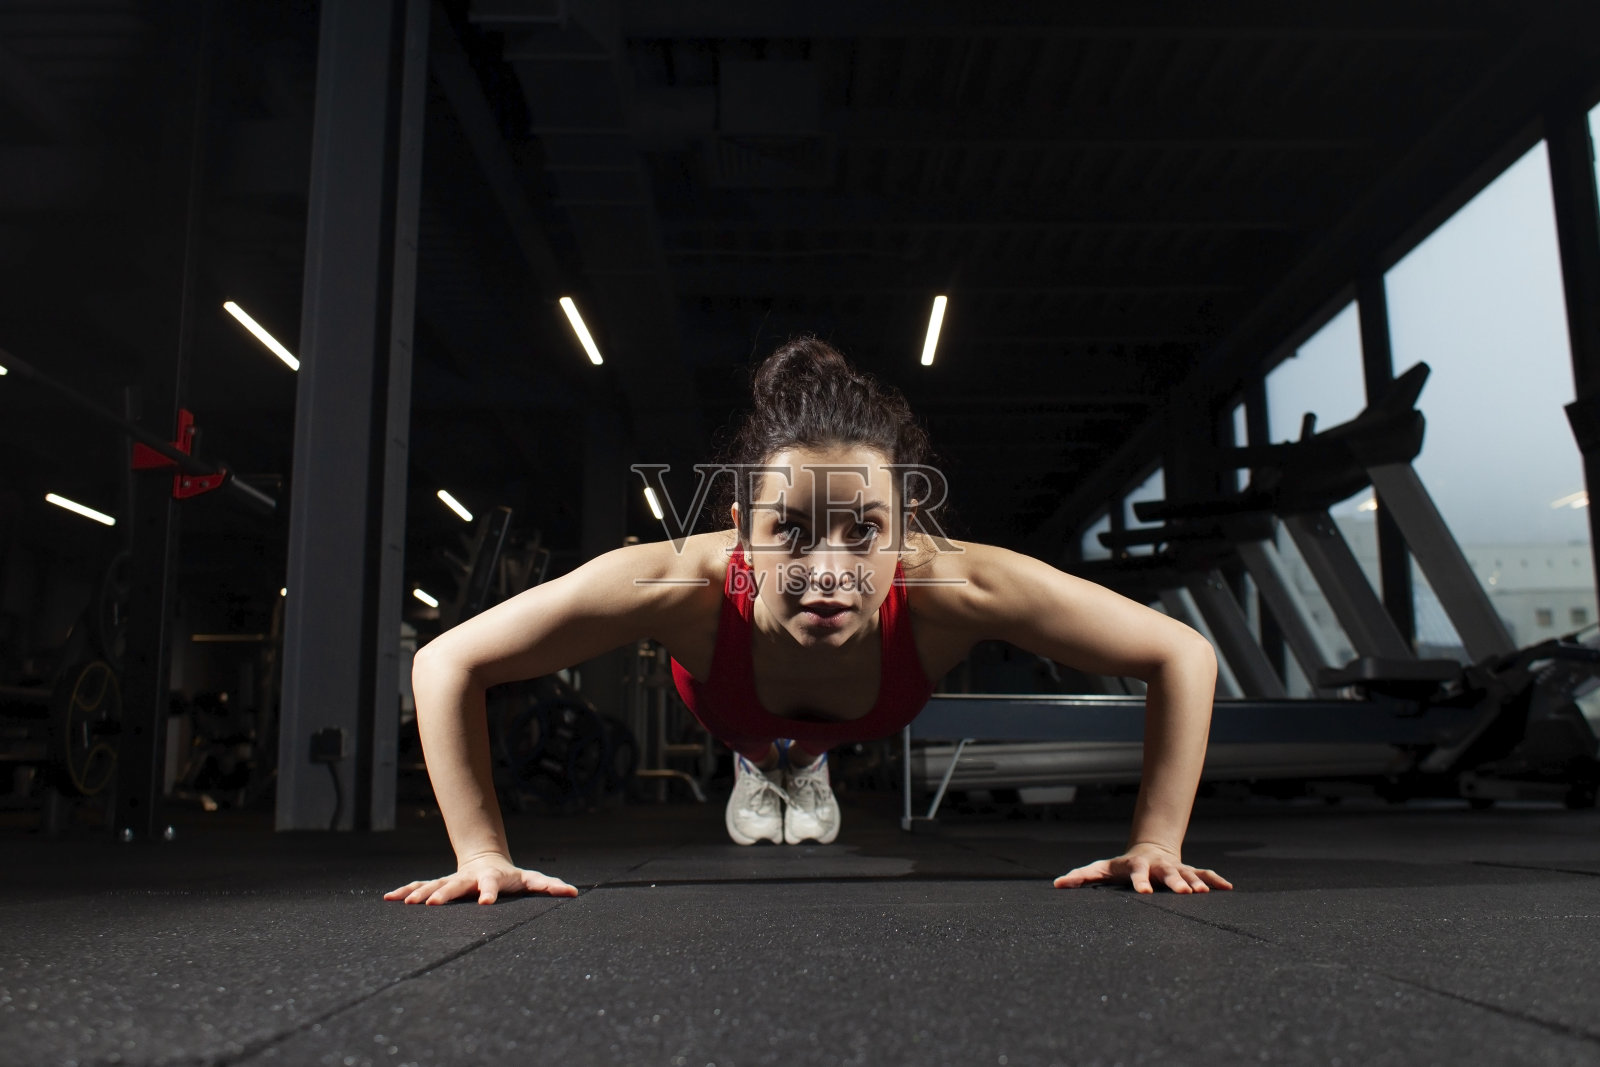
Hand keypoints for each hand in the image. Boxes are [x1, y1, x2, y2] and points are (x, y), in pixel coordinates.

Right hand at [384, 853, 579, 904]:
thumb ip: (550, 885)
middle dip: (444, 894)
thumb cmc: (513, 877)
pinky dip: (406, 891)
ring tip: (406, 902)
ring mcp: (453, 880)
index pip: (491, 885)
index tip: (484, 904)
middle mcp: (469, 878)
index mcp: (492, 878)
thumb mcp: (532, 880)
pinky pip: (420, 887)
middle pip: (456, 885)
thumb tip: (574, 892)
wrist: (486, 859)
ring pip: (435, 885)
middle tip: (433, 904)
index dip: (488, 893)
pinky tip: (390, 898)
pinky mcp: (439, 884)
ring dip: (421, 893)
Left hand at [1053, 843, 1232, 893]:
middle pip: (1168, 873)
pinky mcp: (1189, 871)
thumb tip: (1057, 884)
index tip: (1143, 893)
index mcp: (1137, 867)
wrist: (1149, 850)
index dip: (1140, 882)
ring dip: (1197, 882)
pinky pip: (1204, 874)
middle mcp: (1159, 866)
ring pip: (1188, 874)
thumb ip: (1081, 876)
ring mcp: (1175, 868)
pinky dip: (1215, 880)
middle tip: (1184, 894)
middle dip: (1176, 883)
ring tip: (1204, 893)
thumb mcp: (1100, 869)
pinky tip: (1228, 887)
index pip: (1138, 874)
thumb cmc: (1120, 866)